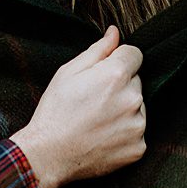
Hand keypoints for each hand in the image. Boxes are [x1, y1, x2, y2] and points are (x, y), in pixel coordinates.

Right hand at [10, 26, 145, 187]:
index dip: (118, 60)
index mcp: (116, 75)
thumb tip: (115, 33)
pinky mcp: (138, 147)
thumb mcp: (68, 72)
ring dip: (124, 109)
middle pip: (136, 81)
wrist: (48, 155)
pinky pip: (137, 131)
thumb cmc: (55, 112)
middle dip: (120, 85)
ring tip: (97, 119)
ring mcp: (137, 125)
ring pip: (138, 106)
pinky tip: (103, 136)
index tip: (103, 73)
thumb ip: (98, 50)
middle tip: (95, 100)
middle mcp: (132, 99)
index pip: (135, 54)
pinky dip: (125, 132)